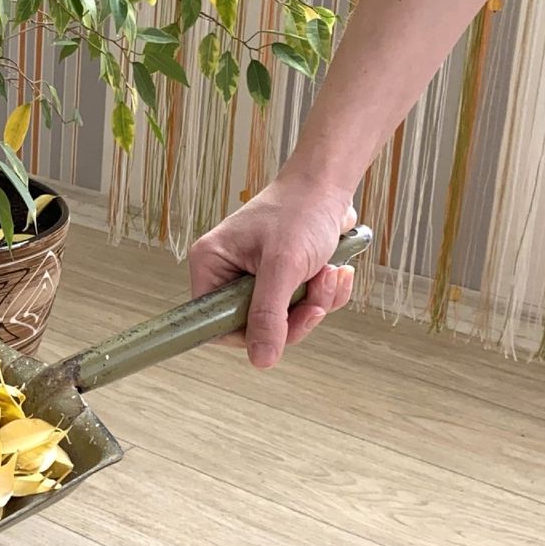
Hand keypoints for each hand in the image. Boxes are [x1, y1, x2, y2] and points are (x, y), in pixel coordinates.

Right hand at [188, 172, 357, 368]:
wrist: (329, 186)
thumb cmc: (300, 211)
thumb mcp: (284, 265)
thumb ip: (268, 314)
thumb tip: (261, 360)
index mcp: (210, 265)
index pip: (213, 322)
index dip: (247, 334)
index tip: (279, 327)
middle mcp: (226, 274)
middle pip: (252, 326)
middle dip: (293, 316)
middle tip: (315, 298)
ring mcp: (254, 278)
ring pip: (281, 320)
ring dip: (314, 303)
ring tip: (329, 273)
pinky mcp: (280, 279)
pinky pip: (299, 307)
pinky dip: (322, 295)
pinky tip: (334, 271)